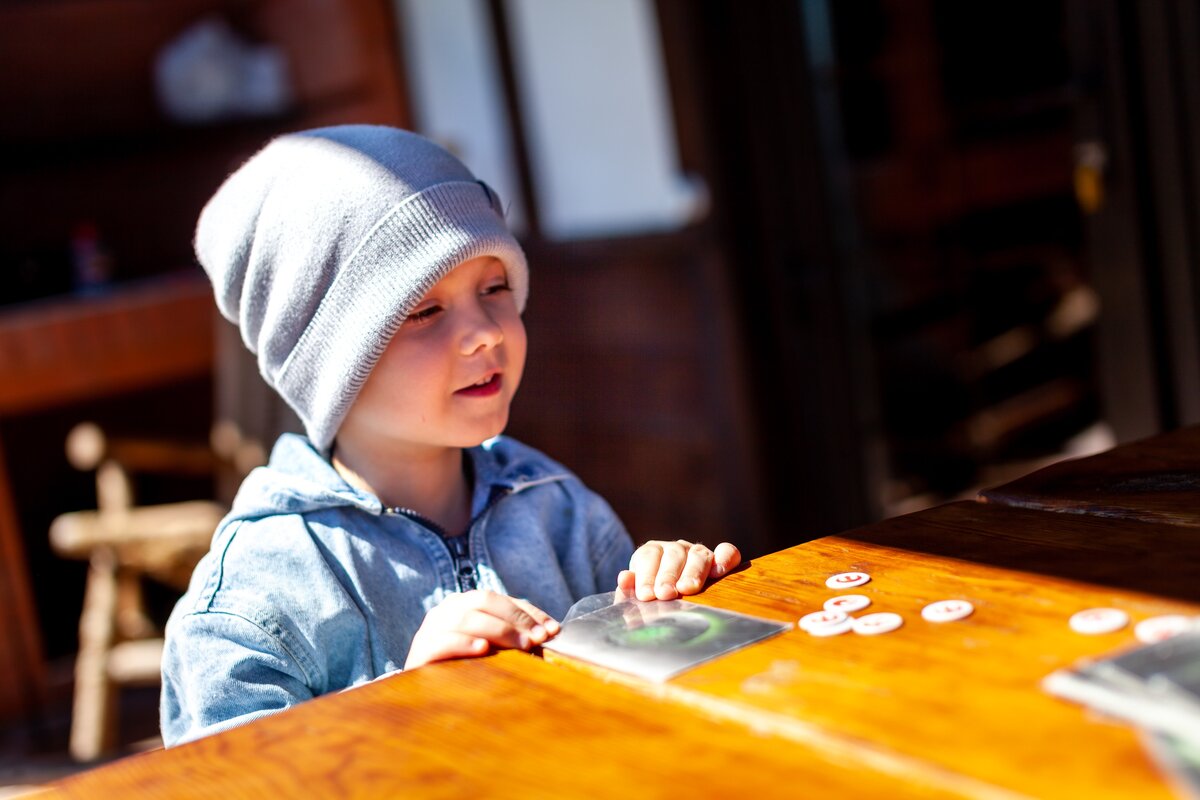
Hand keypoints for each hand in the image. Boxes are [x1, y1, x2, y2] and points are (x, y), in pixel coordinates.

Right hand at [404, 590, 559, 668]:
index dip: (530, 613)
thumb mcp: (492, 648)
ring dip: (499, 630)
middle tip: (539, 639)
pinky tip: (484, 649)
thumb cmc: (466, 668)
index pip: (502, 600)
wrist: (424, 693)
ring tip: (522, 646)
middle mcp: (447, 609)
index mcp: (466, 603)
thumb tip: (550, 635)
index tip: (553, 630)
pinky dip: (465, 643)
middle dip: (516, 619)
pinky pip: (444, 641)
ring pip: (466, 618)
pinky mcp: (421, 650)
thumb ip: (514, 637)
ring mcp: (431, 627)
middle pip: (484, 601)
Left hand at [616, 540, 741, 600]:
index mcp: (652, 553)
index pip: (648, 556)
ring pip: (698, 554)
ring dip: (693, 572)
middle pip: (673, 554)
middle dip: (667, 575)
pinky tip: (718, 572)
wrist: (672, 597)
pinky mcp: (719, 560)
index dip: (646, 575)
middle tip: (664, 594)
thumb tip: (624, 579)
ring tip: (687, 589)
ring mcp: (698, 553)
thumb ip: (630, 588)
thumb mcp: (638, 593)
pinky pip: (726, 552)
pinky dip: (725, 558)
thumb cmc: (652, 597)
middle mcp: (676, 549)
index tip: (645, 595)